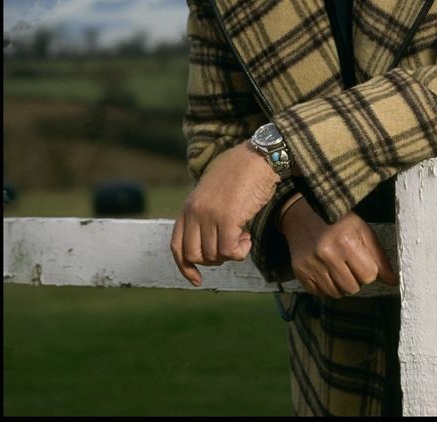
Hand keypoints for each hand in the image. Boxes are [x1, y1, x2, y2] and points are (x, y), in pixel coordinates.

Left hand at [170, 142, 278, 285]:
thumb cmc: (241, 171)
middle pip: (195, 255)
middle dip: (214, 259)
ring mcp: (210, 215)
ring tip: (243, 235)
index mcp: (188, 206)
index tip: (196, 280)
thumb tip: (209, 239)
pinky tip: (248, 237)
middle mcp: (195, 212)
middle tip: (231, 245)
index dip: (185, 267)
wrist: (258, 156)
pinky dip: (241, 252)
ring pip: (214, 256)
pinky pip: (230, 252)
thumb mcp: (213, 191)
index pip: (177, 246)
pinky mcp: (228, 218)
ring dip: (231, 253)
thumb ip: (205, 211)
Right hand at [281, 200, 397, 297]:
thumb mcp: (361, 230)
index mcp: (347, 241)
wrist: (302, 213)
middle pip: (353, 288)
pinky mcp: (300, 271)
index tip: (362, 261)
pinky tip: (324, 270)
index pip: (369, 275)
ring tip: (336, 266)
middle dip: (354, 278)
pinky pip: (319, 293)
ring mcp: (312, 264)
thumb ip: (378, 256)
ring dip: (340, 284)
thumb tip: (393, 281)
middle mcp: (328, 253)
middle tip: (348, 263)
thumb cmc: (337, 220)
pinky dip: (325, 286)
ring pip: (336, 293)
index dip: (368, 270)